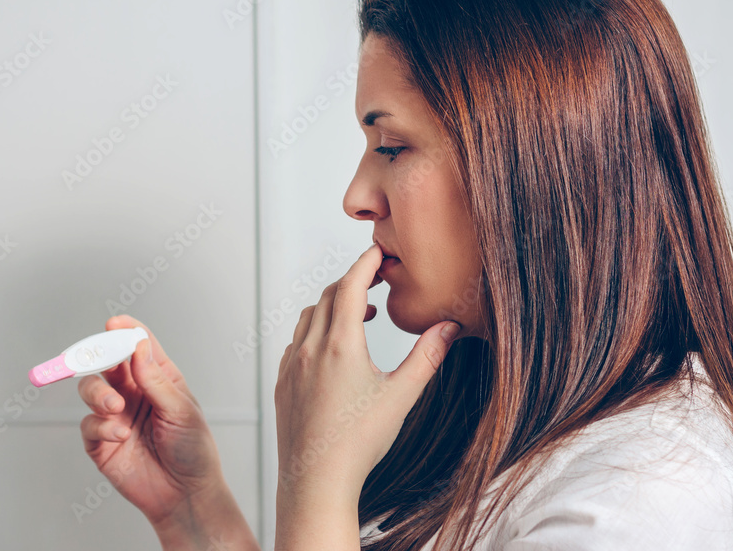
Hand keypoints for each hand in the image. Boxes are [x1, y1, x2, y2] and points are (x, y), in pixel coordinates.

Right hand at [78, 315, 255, 549]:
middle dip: (98, 356)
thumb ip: (156, 380)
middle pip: (106, 363)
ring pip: (90, 389)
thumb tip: (138, 346)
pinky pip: (88, 425)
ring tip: (115, 408)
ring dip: (97, 393)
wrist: (185, 494)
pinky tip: (120, 435)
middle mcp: (133, 392)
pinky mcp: (101, 442)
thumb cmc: (193, 450)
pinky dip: (100, 427)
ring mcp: (115, 416)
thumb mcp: (181, 410)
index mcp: (157, 378)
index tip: (114, 323)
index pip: (137, 346)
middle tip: (97, 356)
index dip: (125, 331)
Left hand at [273, 243, 460, 546]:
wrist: (315, 481)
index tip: (379, 251)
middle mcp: (310, 349)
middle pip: (329, 296)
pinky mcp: (283, 384)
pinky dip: (316, 331)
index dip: (366, 263)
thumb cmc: (358, 443)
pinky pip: (296, 342)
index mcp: (340, 346)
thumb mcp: (401, 397)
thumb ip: (427, 357)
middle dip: (353, 281)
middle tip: (376, 279)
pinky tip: (333, 350)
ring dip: (333, 305)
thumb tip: (449, 328)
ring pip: (309, 317)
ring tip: (361, 315)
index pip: (351, 285)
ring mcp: (292, 366)